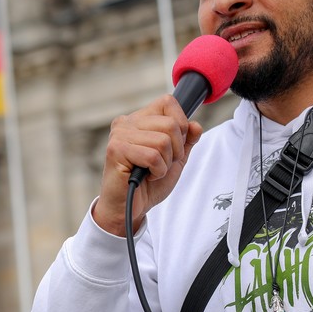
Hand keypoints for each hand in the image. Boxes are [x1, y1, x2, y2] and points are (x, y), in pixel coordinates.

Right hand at [92, 94, 202, 235]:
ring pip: (163, 141)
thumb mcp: (175, 159)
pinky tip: (146, 176)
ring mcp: (120, 134)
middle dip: (176, 151)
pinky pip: (153, 156)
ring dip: (165, 164)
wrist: (129, 208)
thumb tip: (196, 125)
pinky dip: (157, 172)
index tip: (174, 146)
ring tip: (152, 171)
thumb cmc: (148, 183)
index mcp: (140, 119)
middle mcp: (127, 122)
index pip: (168, 103)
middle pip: (171, 124)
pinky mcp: (116, 150)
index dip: (181, 125)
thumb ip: (186, 141)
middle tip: (162, 165)